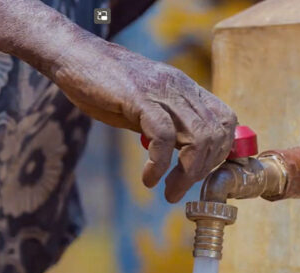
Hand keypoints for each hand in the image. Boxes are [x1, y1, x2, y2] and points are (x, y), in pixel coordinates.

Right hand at [51, 36, 236, 202]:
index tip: (200, 174)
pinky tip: (149, 178)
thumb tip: (173, 153)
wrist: (74, 56)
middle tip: (179, 188)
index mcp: (184, 88)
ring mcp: (161, 90)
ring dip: (187, 173)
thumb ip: (161, 124)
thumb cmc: (103, 83)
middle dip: (203, 170)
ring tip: (169, 190)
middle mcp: (180, 87)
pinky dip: (160, 164)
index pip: (225, 120)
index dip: (221, 152)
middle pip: (216, 134)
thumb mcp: (142, 106)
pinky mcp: (139, 97)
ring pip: (197, 137)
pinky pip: (163, 136)